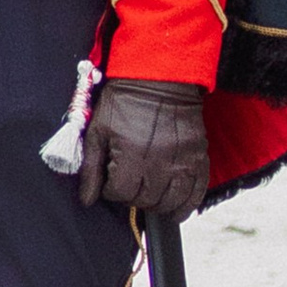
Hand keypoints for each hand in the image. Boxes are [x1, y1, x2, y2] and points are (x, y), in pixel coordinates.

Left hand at [79, 77, 208, 219]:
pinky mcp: (200, 160)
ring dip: (156, 205)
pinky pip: (196, 195)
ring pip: (170, 203)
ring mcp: (183, 162)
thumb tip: (86, 200)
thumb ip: (91, 168)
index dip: (111, 190)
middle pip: (145, 201)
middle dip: (132, 196)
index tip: (111, 181)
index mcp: (132, 153)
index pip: (120, 193)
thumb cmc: (124, 103)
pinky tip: (174, 207)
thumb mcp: (98, 130)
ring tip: (148, 194)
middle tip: (129, 183)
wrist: (160, 79)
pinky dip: (185, 206)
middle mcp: (160, 162)